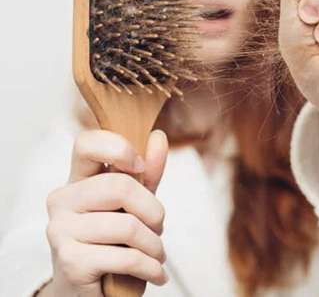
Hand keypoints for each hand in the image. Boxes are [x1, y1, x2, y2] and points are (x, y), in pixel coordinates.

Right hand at [45, 130, 168, 296]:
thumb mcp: (134, 202)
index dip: (118, 148)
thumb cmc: (112, 240)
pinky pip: (126, 257)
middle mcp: (63, 200)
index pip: (86, 143)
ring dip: (154, 245)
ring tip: (155, 254)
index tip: (139, 166)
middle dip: (153, 211)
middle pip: (119, 186)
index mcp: (77, 179)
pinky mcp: (70, 260)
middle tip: (157, 227)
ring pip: (128, 225)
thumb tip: (158, 136)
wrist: (87, 291)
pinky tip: (154, 273)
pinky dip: (151, 267)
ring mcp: (61, 230)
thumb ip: (147, 172)